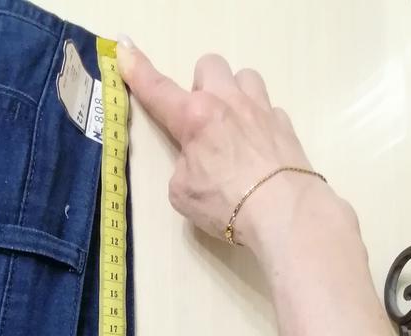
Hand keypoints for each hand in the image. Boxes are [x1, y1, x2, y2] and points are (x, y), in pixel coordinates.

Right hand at [115, 39, 337, 258]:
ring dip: (235, 94)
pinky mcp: (285, 125)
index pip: (158, 90)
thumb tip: (198, 161)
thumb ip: (185, 167)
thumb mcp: (184, 193)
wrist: (284, 211)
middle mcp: (228, 103)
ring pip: (245, 77)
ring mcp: (260, 110)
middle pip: (210, 65)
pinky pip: (269, 109)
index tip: (124, 50)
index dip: (138, 70)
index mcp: (195, 118)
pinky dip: (260, 123)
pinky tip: (259, 148)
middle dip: (202, 84)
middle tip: (202, 118)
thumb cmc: (226, 204)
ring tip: (234, 125)